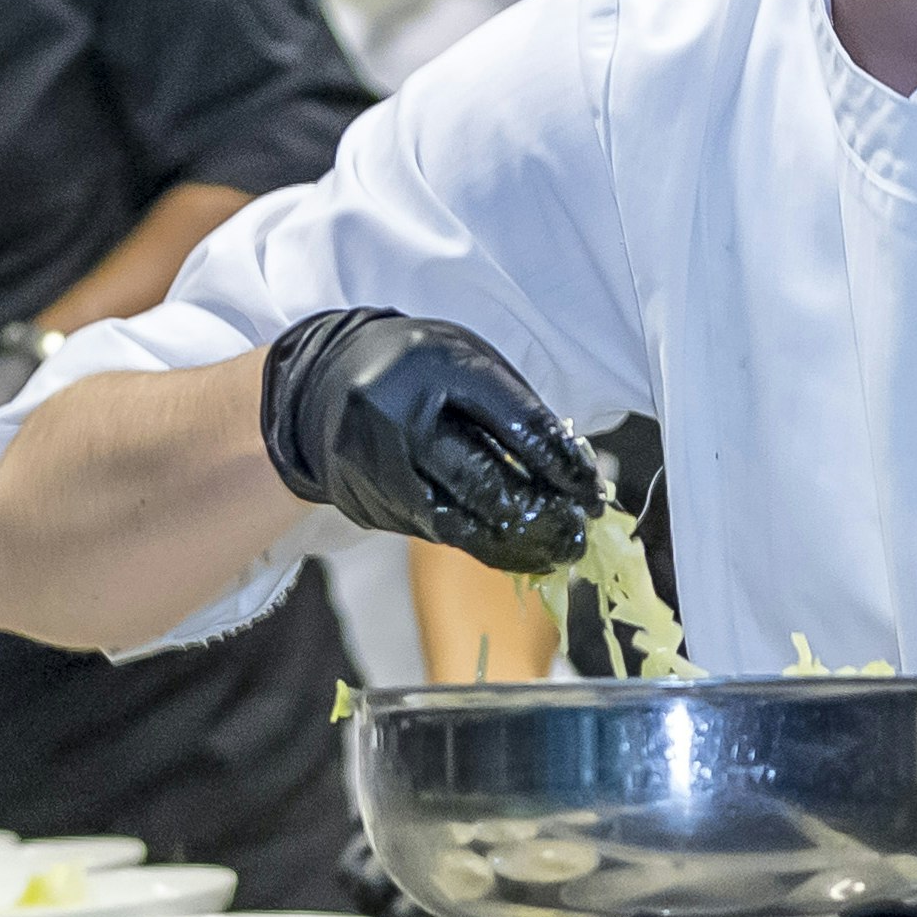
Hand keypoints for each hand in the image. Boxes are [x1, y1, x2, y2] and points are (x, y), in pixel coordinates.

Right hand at [260, 310, 600, 573]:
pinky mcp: (363, 500)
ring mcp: (373, 463)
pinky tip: (506, 549)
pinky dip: (472, 541)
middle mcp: (398, 414)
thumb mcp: (465, 361)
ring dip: (508, 543)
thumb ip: (512, 408)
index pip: (514, 423)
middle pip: (479, 479)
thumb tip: (569, 474)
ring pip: (453, 518)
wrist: (326, 378)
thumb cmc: (418, 368)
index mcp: (437, 365)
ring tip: (550, 555)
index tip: (589, 495)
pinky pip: (428, 529)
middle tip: (575, 536)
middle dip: (535, 513)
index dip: (560, 465)